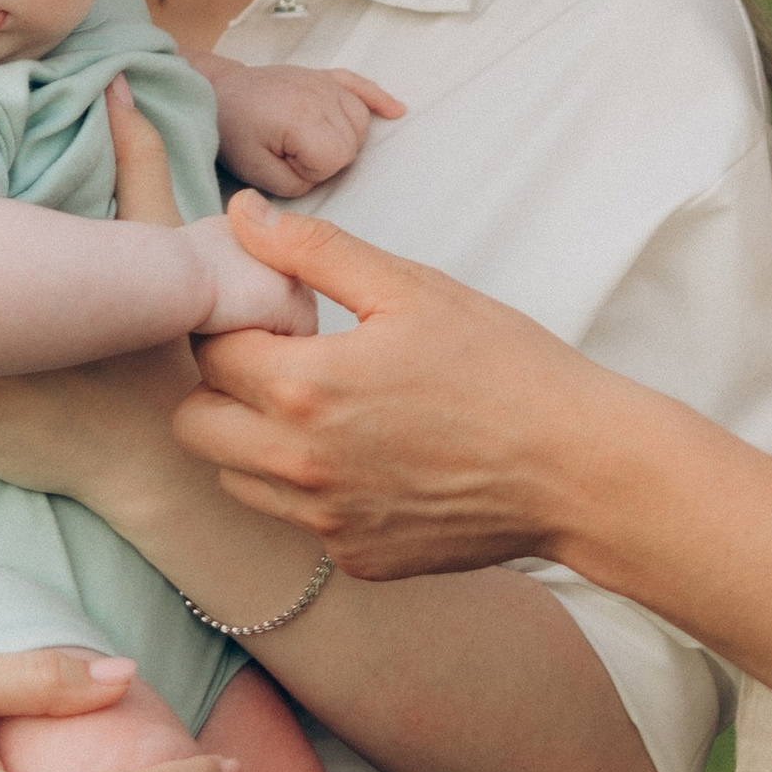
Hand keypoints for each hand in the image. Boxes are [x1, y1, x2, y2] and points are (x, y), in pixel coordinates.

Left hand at [173, 197, 623, 580]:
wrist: (576, 470)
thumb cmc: (506, 368)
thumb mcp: (412, 289)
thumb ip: (314, 250)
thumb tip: (241, 213)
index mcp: (307, 388)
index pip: (209, 350)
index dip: (230, 322)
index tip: (272, 314)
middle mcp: (301, 466)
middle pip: (195, 427)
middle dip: (221, 387)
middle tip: (280, 361)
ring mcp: (326, 521)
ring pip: (237, 478)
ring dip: (257, 440)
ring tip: (325, 408)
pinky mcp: (356, 558)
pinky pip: (298, 519)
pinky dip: (312, 488)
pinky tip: (371, 456)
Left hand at [198, 56, 405, 196]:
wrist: (218, 92)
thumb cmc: (233, 133)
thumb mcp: (256, 172)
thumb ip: (296, 186)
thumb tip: (323, 178)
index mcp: (303, 117)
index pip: (337, 159)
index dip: (313, 171)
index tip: (285, 164)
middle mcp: (321, 95)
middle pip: (353, 143)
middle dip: (326, 157)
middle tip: (290, 153)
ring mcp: (325, 82)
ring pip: (360, 121)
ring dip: (343, 137)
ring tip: (310, 140)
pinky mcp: (325, 76)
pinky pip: (361, 86)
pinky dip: (378, 98)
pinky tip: (397, 110)